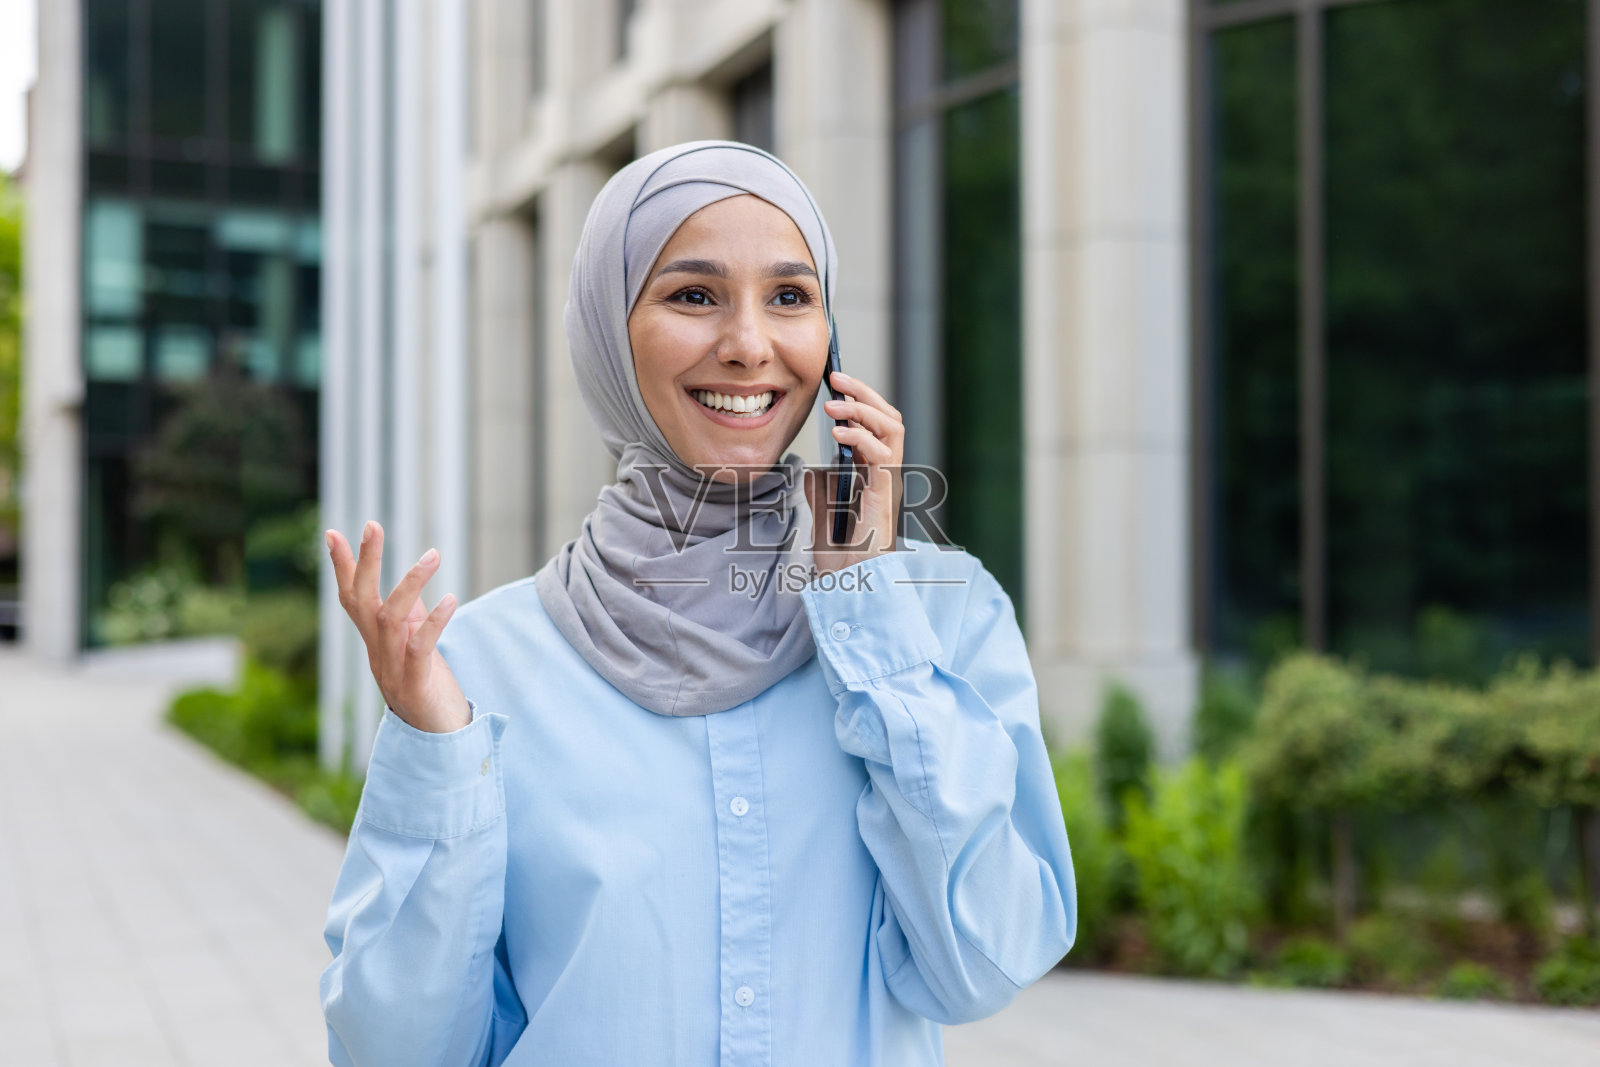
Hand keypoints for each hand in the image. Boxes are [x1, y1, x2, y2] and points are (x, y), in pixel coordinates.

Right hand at [326, 520, 471, 733]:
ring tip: (433, 555)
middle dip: (365, 562)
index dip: (342, 567)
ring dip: (410, 584)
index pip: (352, 599)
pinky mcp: (416, 687)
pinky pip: (420, 650)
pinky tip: (450, 600)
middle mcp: (377, 654)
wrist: (441, 744)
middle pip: (361, 602)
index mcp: (376, 642)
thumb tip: (413, 584)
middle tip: (373, 524)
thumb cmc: (431, 691)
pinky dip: (434, 623)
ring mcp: (393, 672)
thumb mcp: (419, 647)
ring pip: (389, 620)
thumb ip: (413, 619)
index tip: (333, 532)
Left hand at [804, 369, 904, 575]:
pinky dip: (861, 438)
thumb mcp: (824, 517)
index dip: (860, 401)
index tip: (836, 384)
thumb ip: (822, 491)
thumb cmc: (841, 559)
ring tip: (835, 404)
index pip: (876, 425)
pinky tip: (838, 432)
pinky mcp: (883, 496)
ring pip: (892, 429)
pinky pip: (881, 456)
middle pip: (889, 419)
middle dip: (865, 394)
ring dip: (864, 409)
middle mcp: (885, 475)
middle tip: (838, 379)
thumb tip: (812, 470)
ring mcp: (887, 484)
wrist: (848, 587)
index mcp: (873, 476)